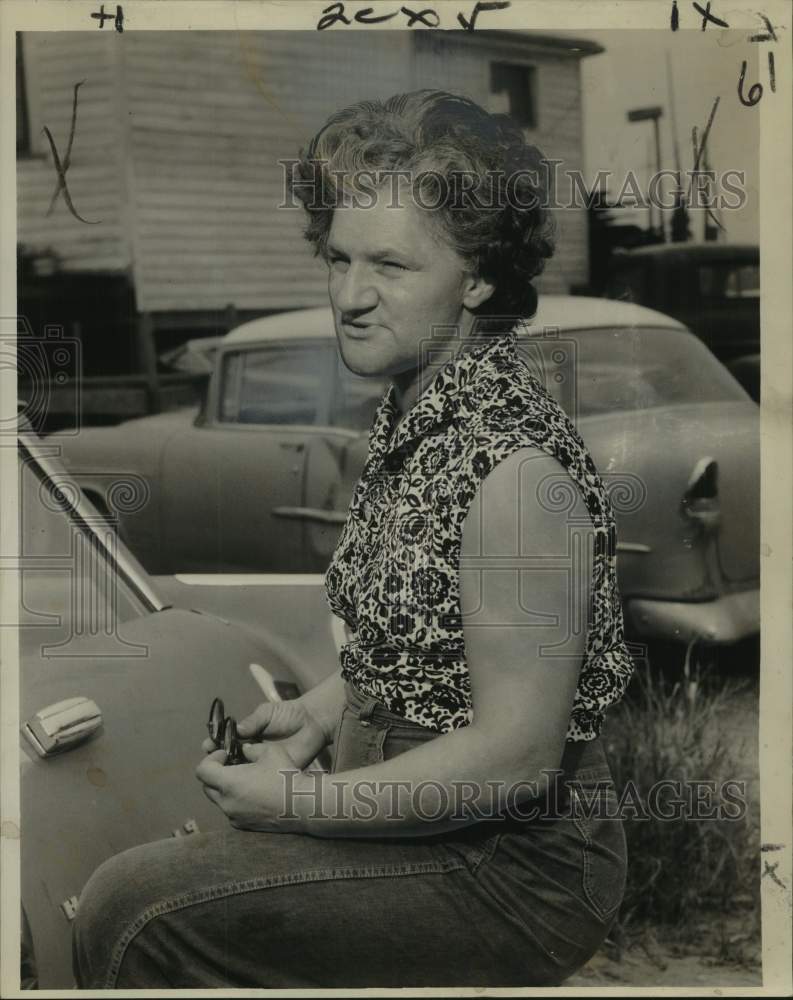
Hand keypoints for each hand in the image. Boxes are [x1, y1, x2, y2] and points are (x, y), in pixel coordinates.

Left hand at [195, 742, 306, 831]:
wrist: (302, 805)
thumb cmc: (285, 775)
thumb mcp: (269, 751)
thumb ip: (250, 748)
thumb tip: (243, 750)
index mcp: (229, 783)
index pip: (202, 771)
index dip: (211, 758)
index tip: (226, 754)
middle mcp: (226, 803)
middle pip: (207, 786)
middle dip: (215, 773)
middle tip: (232, 764)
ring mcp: (234, 817)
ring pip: (219, 799)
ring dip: (225, 787)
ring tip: (245, 779)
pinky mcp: (242, 826)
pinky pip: (230, 810)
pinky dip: (235, 800)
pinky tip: (253, 793)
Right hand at [201, 698, 329, 769]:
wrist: (312, 722)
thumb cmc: (289, 714)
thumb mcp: (267, 713)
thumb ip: (253, 721)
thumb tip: (236, 731)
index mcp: (247, 737)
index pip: (225, 743)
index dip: (215, 746)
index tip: (207, 746)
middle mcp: (250, 753)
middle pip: (229, 762)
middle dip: (218, 762)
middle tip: (213, 760)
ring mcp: (261, 766)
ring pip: (240, 774)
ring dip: (230, 774)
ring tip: (223, 772)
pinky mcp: (273, 775)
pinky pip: (258, 781)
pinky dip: (249, 782)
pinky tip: (242, 781)